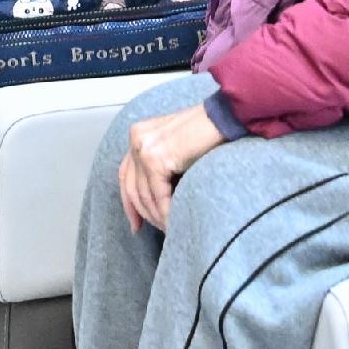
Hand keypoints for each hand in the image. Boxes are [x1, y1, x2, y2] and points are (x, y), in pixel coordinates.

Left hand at [119, 102, 227, 231]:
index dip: (128, 201)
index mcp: (138, 133)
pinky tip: (173, 222)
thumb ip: (160, 161)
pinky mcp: (156, 159)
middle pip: (131, 186)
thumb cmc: (206, 131)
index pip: (125, 174)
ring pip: (144, 195)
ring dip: (156, 216)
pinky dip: (165, 212)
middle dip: (140, 212)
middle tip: (148, 230)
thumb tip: (154, 195)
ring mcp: (144, 149)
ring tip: (168, 228)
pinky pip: (158, 195)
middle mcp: (136, 139)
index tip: (135, 222)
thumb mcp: (174, 144)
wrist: (223, 118)